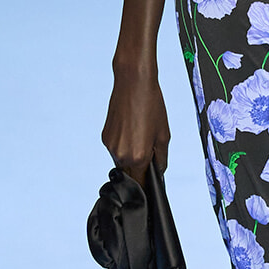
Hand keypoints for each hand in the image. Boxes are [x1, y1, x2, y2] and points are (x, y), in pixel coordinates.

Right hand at [101, 60, 170, 183]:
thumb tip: (158, 171)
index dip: (146, 185)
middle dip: (139, 169)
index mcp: (139, 157)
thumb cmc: (152, 105)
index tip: (150, 186)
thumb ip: (161, 158)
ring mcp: (110, 146)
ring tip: (140, 135)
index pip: (140, 183)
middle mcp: (121, 155)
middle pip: (129, 174)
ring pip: (121, 161)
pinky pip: (115, 149)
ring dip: (130, 156)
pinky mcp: (104, 137)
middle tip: (148, 153)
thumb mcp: (164, 134)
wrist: (133, 83)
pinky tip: (130, 129)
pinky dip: (123, 145)